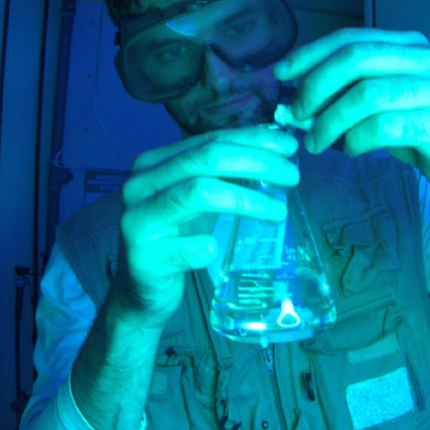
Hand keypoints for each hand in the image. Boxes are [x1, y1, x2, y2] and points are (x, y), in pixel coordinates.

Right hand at [118, 128, 300, 328]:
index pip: (211, 140)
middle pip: (208, 159)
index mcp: (155, 164)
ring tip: (278, 213)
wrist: (141, 288)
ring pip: (199, 192)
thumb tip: (278, 153)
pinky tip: (216, 250)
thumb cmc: (177, 237)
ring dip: (248, 201)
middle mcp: (141, 185)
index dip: (253, 140)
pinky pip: (190, 248)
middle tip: (292, 177)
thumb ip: (226, 175)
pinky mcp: (144, 257)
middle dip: (258, 163)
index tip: (289, 148)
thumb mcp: (199, 198)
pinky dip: (209, 247)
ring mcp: (137, 220)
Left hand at [272, 29, 429, 196]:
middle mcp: (428, 60)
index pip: (352, 38)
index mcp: (412, 44)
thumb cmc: (415, 129)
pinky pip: (381, 128)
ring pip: (365, 96)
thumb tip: (295, 90)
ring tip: (317, 141)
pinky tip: (351, 149)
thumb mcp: (381, 99)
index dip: (311, 54)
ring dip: (330, 121)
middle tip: (297, 115)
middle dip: (316, 86)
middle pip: (356, 59)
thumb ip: (348, 87)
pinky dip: (356, 140)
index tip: (282, 73)